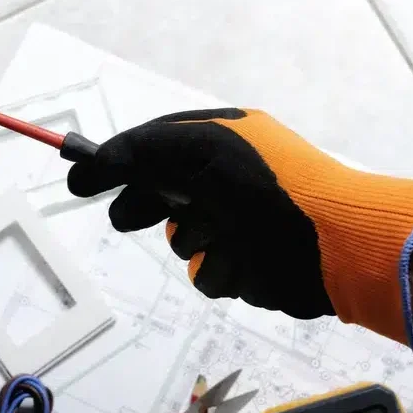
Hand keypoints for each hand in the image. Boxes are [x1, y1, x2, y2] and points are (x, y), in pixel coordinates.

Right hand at [68, 109, 412, 343]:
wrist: (333, 243)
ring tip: (218, 232)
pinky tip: (239, 258)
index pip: (152, 147)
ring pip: (180, 237)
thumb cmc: (267, 183)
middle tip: (128, 216)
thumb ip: (139, 149)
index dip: (115, 161)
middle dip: (143, 205)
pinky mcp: (243, 265)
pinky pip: (206, 271)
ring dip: (192, 236)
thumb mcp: (198, 146)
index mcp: (220, 141)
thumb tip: (91, 162)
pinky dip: (217, 265)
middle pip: (158, 194)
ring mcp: (234, 224)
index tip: (78, 179)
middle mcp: (224, 180)